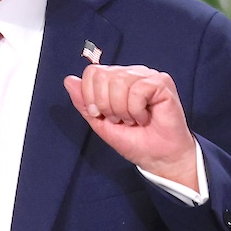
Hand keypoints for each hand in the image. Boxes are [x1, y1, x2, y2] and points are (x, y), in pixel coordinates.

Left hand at [63, 65, 196, 188]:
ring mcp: (147, 76)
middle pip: (103, 76)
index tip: (102, 115)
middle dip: (106, 105)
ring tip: (133, 120)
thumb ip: (84, 103)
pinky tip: (144, 117)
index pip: (92, 72)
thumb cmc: (135, 141)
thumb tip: (69, 80)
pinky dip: (136, 110)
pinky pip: (137, 90)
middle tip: (120, 119)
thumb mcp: (100, 123)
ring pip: (119, 82)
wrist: (158, 157)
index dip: (91, 97)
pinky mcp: (161, 82)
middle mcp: (131, 73)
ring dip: (122, 110)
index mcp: (116, 79)